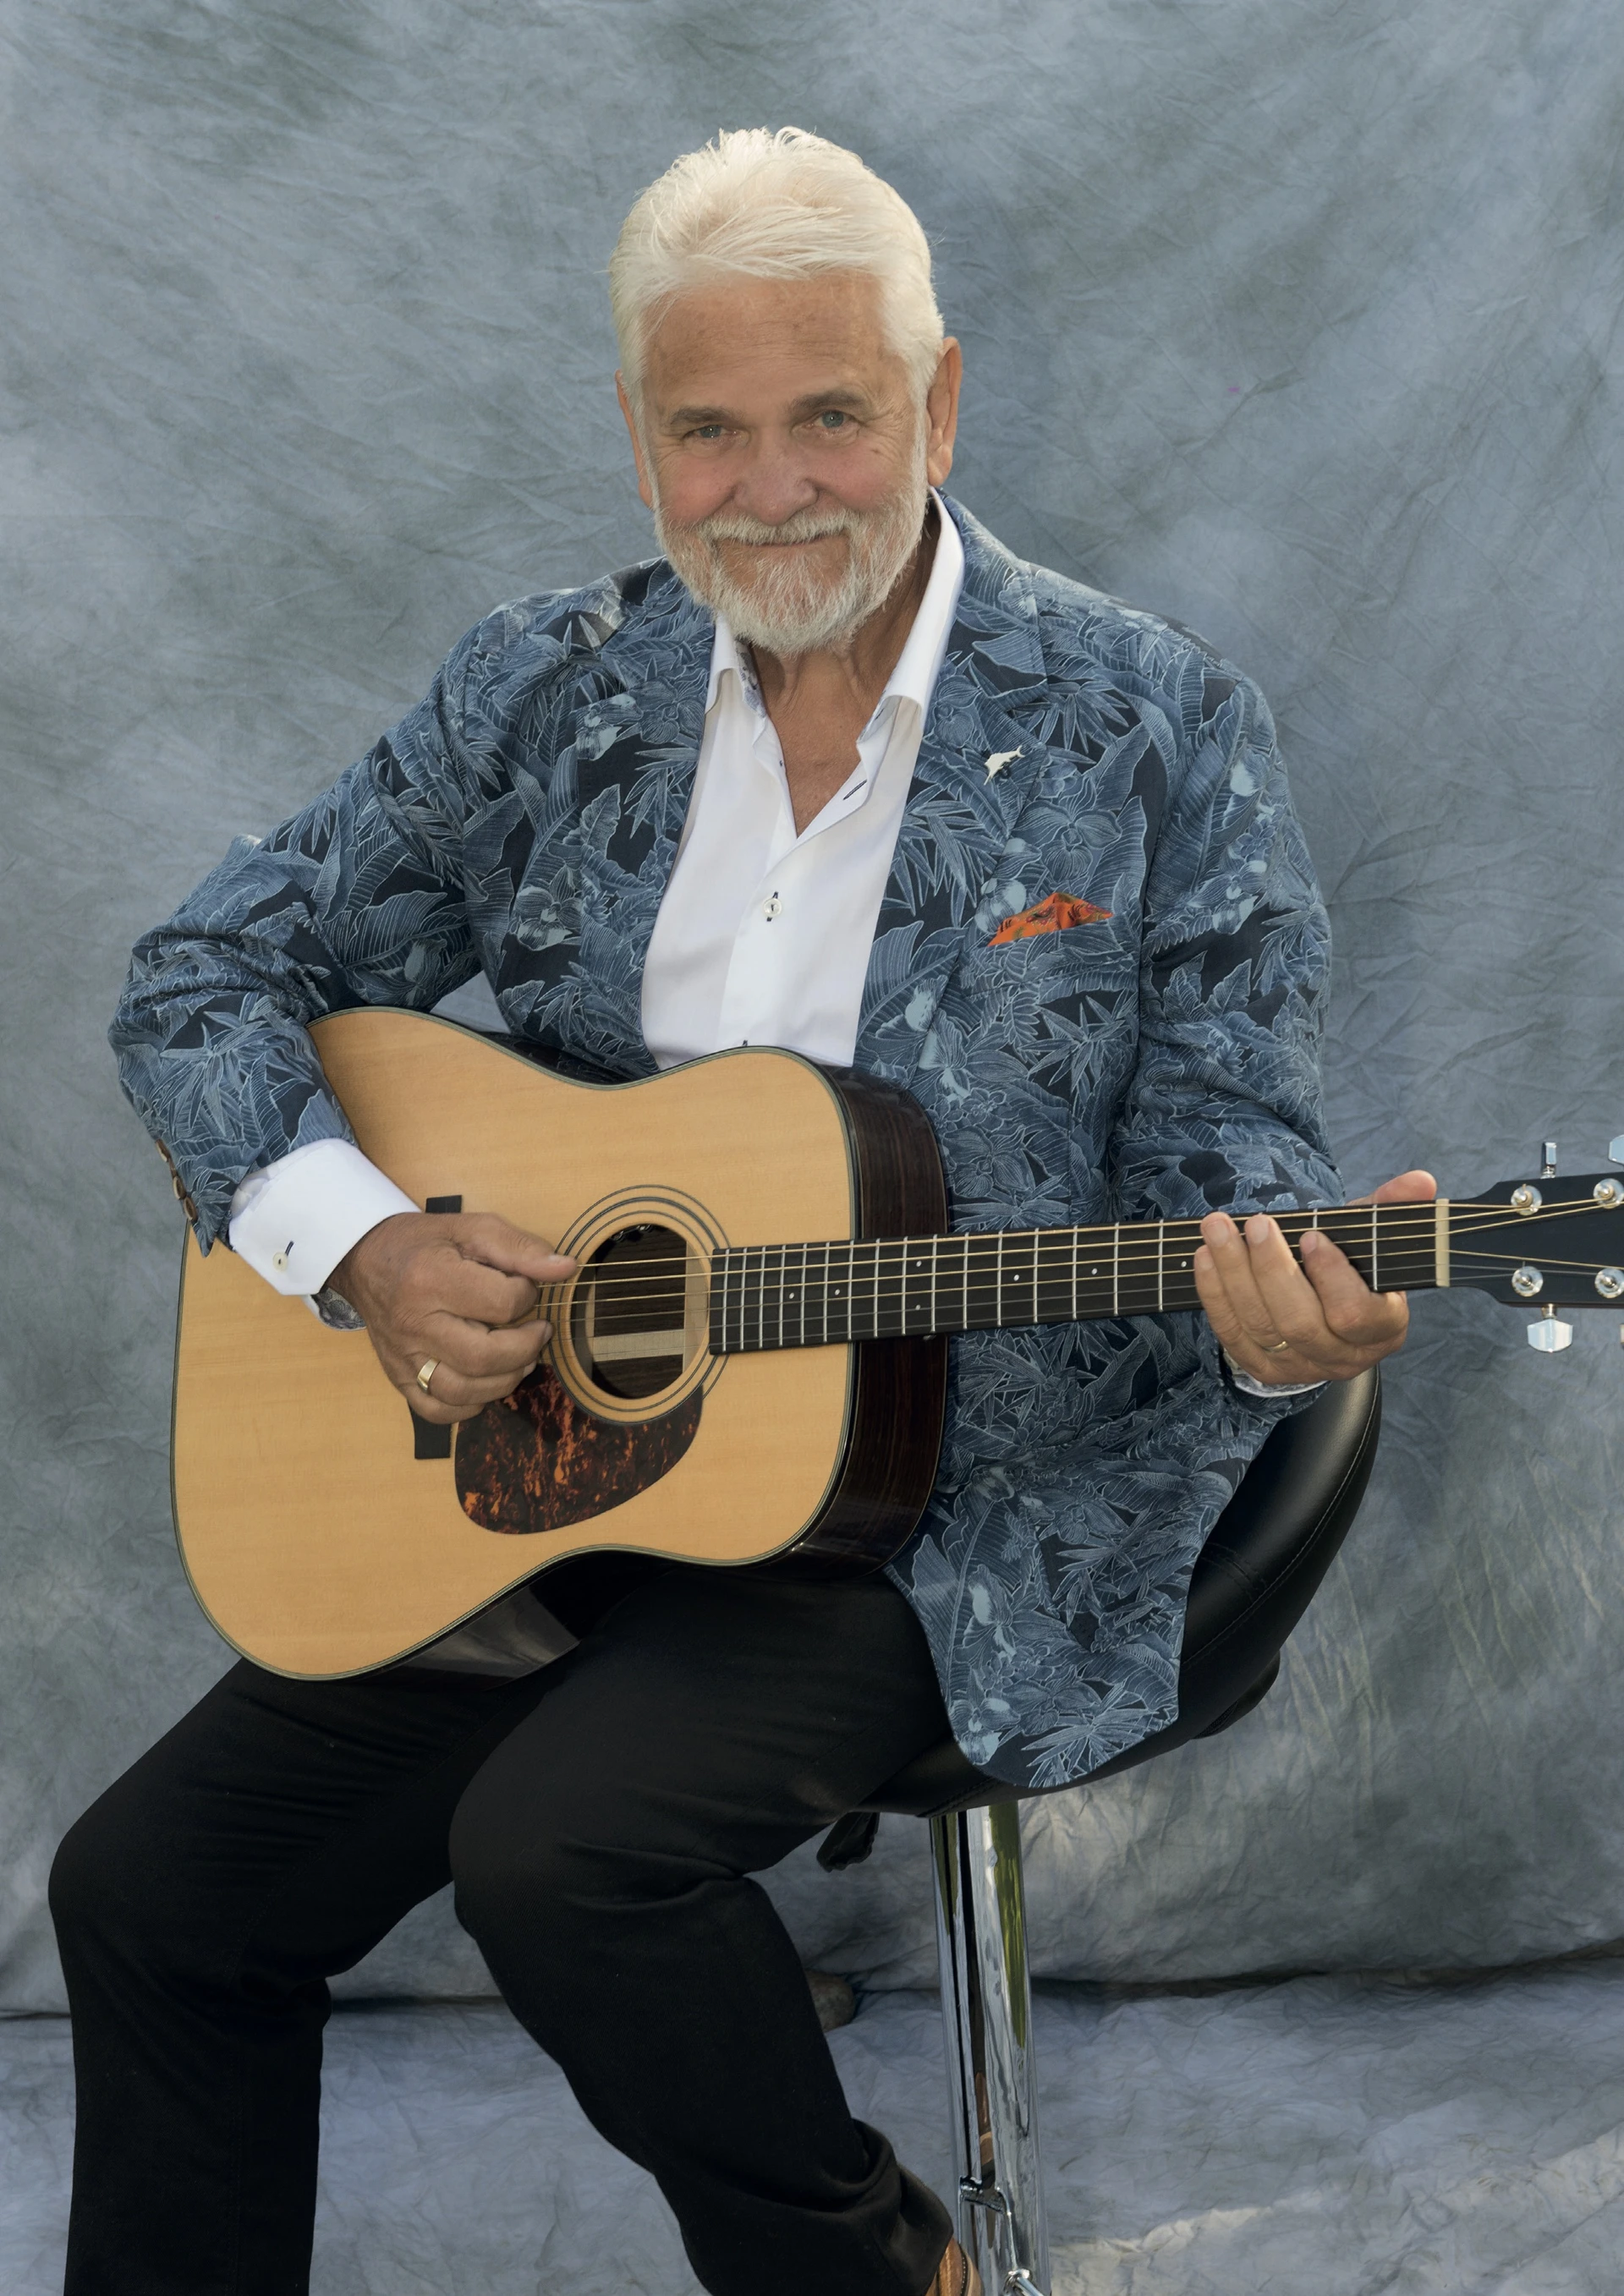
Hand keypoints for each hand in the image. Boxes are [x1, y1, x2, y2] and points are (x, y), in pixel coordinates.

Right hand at [331, 1212, 575, 1423]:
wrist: (366, 1259)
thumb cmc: (424, 1244)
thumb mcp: (472, 1229)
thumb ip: (520, 1248)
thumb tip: (565, 1268)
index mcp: (431, 1279)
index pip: (500, 1303)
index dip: (527, 1295)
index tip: (526, 1287)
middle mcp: (414, 1324)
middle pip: (483, 1357)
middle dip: (526, 1348)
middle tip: (538, 1331)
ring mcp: (403, 1356)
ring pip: (462, 1391)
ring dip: (505, 1380)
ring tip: (520, 1358)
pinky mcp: (397, 1377)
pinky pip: (437, 1410)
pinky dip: (469, 1405)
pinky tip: (485, 1382)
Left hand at [1193, 1170, 1435, 1387]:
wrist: (1323, 1310)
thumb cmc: (1350, 1268)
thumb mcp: (1371, 1239)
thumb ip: (1392, 1209)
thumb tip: (1420, 1181)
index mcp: (1382, 1328)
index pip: (1356, 1314)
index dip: (1332, 1277)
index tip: (1312, 1236)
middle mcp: (1344, 1357)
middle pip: (1301, 1322)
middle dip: (1272, 1269)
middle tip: (1256, 1223)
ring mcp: (1301, 1368)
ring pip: (1262, 1326)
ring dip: (1234, 1273)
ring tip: (1217, 1228)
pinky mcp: (1263, 1369)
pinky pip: (1232, 1334)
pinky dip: (1214, 1294)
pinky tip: (1204, 1257)